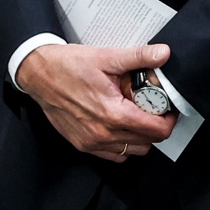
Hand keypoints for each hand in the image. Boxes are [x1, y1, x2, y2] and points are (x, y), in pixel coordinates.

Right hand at [16, 42, 178, 160]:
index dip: (169, 120)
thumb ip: (138, 57)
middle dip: (157, 126)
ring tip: (137, 114)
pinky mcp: (83, 145)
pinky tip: (120, 125)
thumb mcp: (106, 57)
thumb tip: (163, 53)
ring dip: (141, 137)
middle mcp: (103, 134)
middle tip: (154, 107)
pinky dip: (124, 145)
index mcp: (113, 113)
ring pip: (133, 152)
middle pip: (148, 143)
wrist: (39, 74)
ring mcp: (92, 143)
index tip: (169, 108)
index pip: (156, 130)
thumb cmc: (69, 66)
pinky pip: (115, 156)